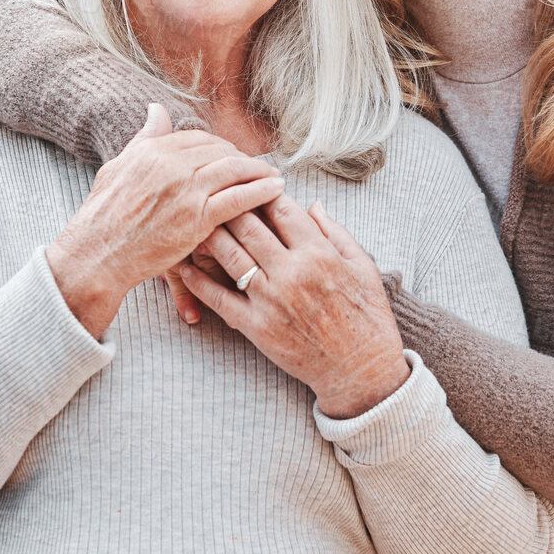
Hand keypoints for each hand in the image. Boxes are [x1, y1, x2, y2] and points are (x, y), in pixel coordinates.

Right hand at [47, 104, 284, 336]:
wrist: (98, 254)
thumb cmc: (102, 217)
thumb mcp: (117, 167)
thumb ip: (143, 138)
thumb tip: (157, 109)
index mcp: (152, 150)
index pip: (197, 138)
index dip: (218, 145)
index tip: (230, 155)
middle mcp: (171, 164)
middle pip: (219, 151)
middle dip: (241, 157)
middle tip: (256, 167)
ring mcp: (186, 189)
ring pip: (233, 170)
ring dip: (258, 171)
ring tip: (273, 176)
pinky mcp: (197, 217)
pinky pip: (238, 197)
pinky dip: (260, 191)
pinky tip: (275, 190)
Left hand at [176, 195, 408, 417]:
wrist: (362, 371)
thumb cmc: (367, 318)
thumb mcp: (363, 267)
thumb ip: (336, 232)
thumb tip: (313, 204)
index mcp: (319, 254)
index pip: (282, 210)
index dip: (262, 191)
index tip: (250, 183)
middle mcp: (292, 272)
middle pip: (249, 226)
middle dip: (230, 206)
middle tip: (214, 195)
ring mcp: (272, 300)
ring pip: (231, 256)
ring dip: (210, 235)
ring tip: (195, 223)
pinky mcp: (257, 327)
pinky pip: (220, 299)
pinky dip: (199, 282)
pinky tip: (186, 268)